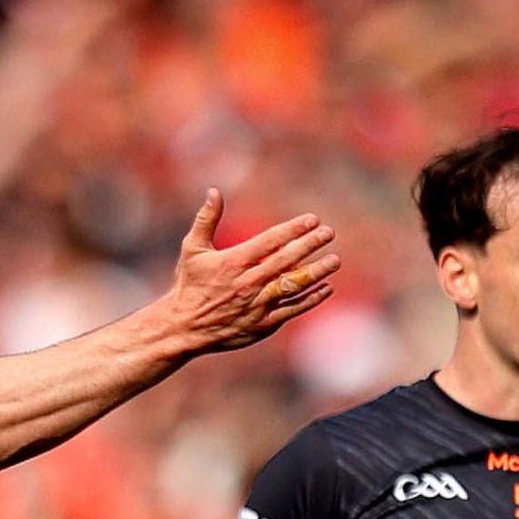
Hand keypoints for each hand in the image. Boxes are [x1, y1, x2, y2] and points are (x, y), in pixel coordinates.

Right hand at [162, 190, 339, 353]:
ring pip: (292, 286)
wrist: (184, 327)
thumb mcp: (192, 249)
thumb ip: (206, 219)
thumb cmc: (189, 285)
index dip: (293, 230)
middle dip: (309, 245)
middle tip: (329, 233)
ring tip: (334, 260)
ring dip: (316, 272)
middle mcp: (248, 282)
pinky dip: (310, 299)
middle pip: (286, 261)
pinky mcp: (263, 324)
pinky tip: (326, 288)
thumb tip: (214, 191)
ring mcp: (257, 305)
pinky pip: (291, 309)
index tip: (312, 220)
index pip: (270, 242)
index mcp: (234, 262)